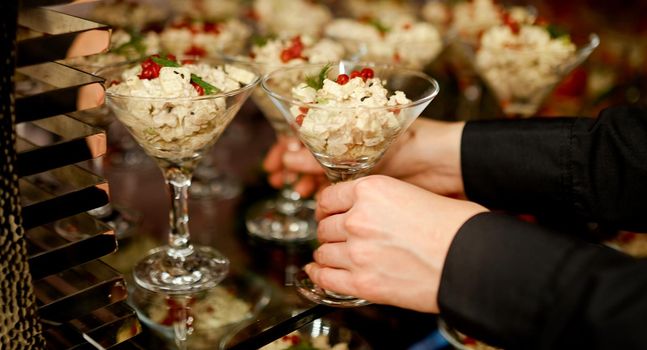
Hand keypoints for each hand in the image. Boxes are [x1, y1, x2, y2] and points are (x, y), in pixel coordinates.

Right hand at [263, 118, 465, 197]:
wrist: (450, 166)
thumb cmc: (415, 142)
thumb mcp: (366, 148)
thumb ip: (325, 155)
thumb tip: (288, 157)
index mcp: (353, 125)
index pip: (311, 131)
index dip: (288, 146)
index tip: (273, 162)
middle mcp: (354, 143)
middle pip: (312, 153)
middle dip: (292, 167)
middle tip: (276, 180)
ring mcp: (361, 166)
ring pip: (323, 173)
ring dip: (306, 182)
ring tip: (295, 191)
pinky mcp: (370, 188)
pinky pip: (340, 192)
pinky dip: (325, 197)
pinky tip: (315, 201)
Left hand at [305, 175, 487, 312]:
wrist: (472, 259)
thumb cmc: (456, 226)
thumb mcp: (415, 195)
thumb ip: (384, 203)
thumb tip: (374, 213)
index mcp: (371, 191)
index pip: (330, 197)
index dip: (328, 207)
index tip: (328, 213)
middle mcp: (358, 219)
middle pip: (325, 226)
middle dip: (330, 232)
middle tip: (336, 237)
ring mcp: (357, 252)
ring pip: (323, 251)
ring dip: (326, 254)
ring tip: (332, 256)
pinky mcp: (363, 283)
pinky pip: (327, 279)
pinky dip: (320, 276)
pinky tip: (319, 273)